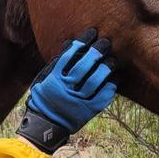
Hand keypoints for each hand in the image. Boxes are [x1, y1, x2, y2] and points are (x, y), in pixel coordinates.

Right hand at [17, 29, 115, 152]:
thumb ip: (55, 64)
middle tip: (106, 42)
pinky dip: (110, 87)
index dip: (81, 43)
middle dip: (96, 51)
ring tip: (113, 59)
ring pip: (95, 81)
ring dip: (106, 68)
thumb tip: (69, 45)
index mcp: (53, 79)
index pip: (68, 56)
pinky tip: (115, 78)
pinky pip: (102, 98)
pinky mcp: (87, 111)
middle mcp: (65, 89)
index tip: (91, 33)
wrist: (45, 125)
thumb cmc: (44, 98)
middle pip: (83, 66)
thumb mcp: (43, 80)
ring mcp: (77, 101)